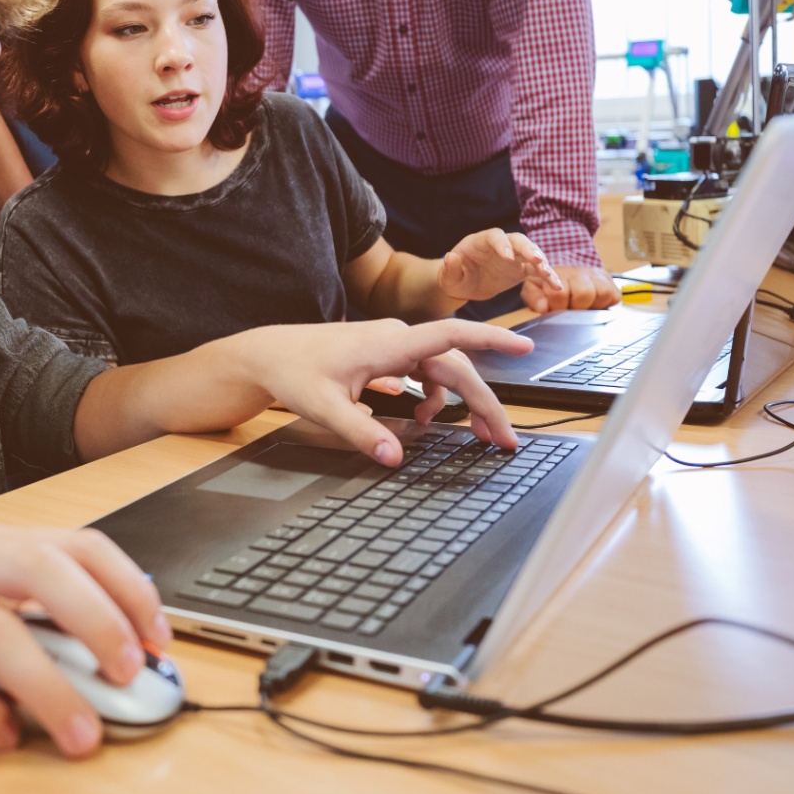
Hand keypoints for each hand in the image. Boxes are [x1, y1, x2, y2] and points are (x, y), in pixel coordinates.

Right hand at [0, 526, 168, 757]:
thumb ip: (26, 608)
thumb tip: (108, 651)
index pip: (76, 545)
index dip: (127, 588)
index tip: (158, 638)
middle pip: (42, 572)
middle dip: (99, 623)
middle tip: (130, 674)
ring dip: (50, 688)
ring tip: (80, 732)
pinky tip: (2, 735)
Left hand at [231, 319, 532, 462]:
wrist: (267, 355)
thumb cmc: (294, 372)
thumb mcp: (324, 407)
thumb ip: (361, 433)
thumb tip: (394, 458)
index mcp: (390, 343)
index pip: (452, 334)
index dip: (492, 338)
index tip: (526, 345)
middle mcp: (397, 339)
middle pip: (457, 366)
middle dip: (484, 403)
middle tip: (503, 440)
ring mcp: (393, 345)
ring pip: (443, 371)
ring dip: (462, 401)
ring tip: (476, 435)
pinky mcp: (386, 355)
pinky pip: (425, 373)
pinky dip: (434, 396)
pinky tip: (425, 418)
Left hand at [438, 229, 562, 304]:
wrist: (464, 285)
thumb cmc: (454, 278)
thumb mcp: (447, 277)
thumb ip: (450, 268)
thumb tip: (451, 257)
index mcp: (480, 242)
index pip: (494, 237)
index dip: (502, 244)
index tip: (508, 257)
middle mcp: (500, 245)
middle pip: (518, 240)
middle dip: (528, 249)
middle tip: (538, 260)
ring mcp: (513, 256)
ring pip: (532, 254)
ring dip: (543, 263)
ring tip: (550, 276)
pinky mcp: (521, 269)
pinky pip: (537, 270)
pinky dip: (547, 277)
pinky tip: (556, 286)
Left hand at [523, 264, 621, 313]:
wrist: (563, 273)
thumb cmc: (547, 285)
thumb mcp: (534, 289)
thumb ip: (535, 298)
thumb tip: (543, 307)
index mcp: (559, 273)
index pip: (560, 293)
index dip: (558, 306)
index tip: (556, 308)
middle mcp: (580, 272)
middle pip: (585, 293)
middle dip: (577, 306)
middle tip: (571, 308)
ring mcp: (597, 275)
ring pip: (604, 292)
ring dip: (593, 305)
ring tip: (583, 307)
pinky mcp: (609, 281)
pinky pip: (615, 295)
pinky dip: (606, 303)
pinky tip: (594, 304)